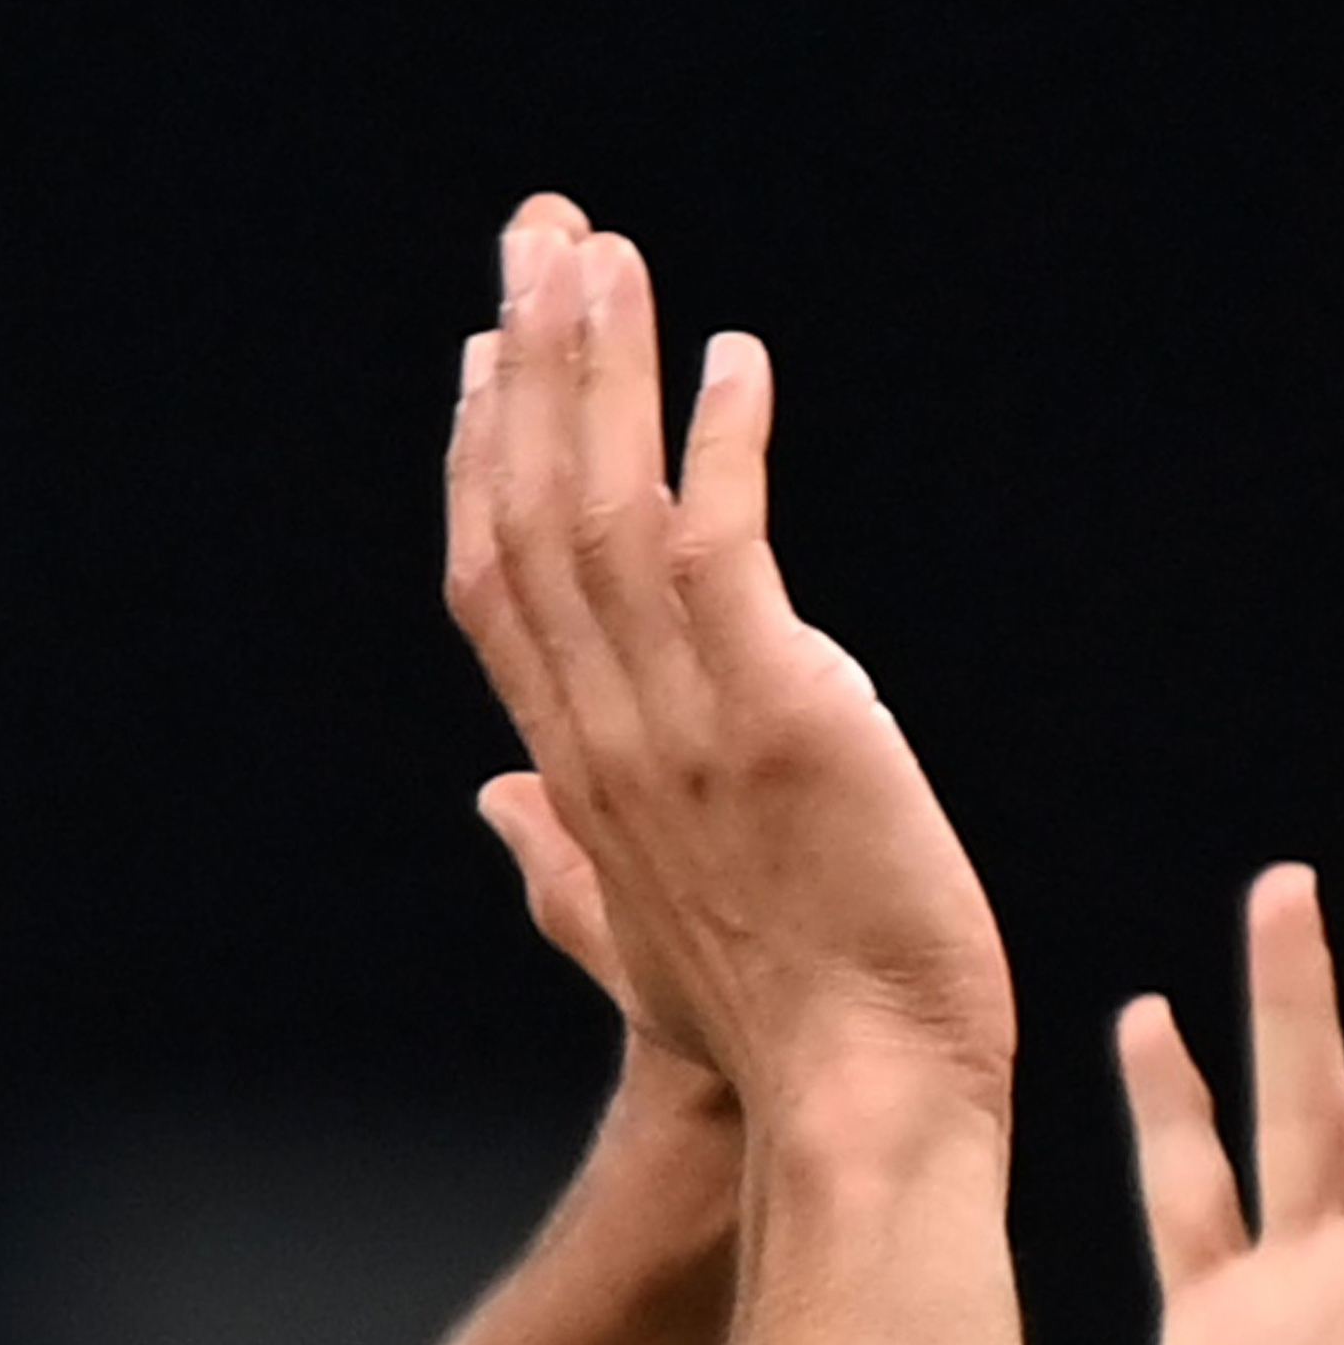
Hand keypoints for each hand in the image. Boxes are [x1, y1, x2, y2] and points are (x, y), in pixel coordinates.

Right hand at [441, 202, 1009, 1112]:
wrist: (859, 1112)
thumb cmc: (777, 1037)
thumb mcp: (641, 944)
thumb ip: (559, 866)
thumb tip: (498, 806)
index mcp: (580, 776)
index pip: (497, 587)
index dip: (484, 457)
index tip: (486, 351)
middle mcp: (609, 740)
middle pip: (533, 516)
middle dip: (530, 362)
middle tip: (538, 232)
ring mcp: (685, 730)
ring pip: (608, 516)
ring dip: (605, 371)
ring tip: (606, 254)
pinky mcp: (780, 723)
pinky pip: (728, 555)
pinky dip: (723, 448)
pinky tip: (734, 361)